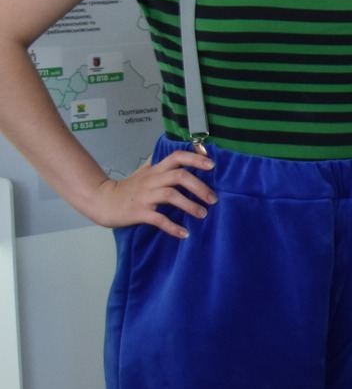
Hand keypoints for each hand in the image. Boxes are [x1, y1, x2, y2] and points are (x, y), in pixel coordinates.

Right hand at [86, 147, 215, 236]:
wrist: (101, 201)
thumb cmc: (127, 188)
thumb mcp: (144, 172)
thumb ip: (159, 164)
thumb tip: (175, 155)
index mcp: (155, 170)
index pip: (176, 157)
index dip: (195, 158)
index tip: (212, 165)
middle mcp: (152, 181)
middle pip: (179, 176)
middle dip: (199, 186)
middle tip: (213, 199)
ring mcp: (145, 196)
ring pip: (171, 195)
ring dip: (190, 206)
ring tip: (202, 214)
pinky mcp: (139, 212)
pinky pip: (159, 219)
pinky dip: (172, 227)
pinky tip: (184, 233)